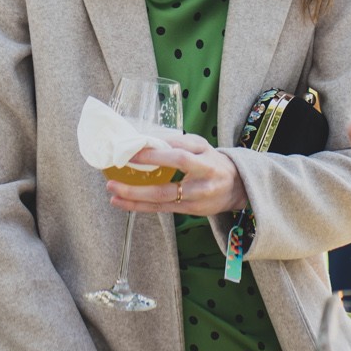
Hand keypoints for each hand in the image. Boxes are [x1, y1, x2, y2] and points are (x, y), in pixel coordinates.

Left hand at [110, 133, 246, 215]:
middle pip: (168, 185)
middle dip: (141, 181)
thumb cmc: (213, 161)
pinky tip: (123, 202)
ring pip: (162, 200)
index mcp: (206, 158)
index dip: (155, 155)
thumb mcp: (202, 146)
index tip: (132, 151)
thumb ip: (178, 142)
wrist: (238, 187)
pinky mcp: (191, 211)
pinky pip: (162, 209)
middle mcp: (203, 180)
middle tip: (116, 177)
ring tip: (113, 192)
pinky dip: (140, 206)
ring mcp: (196, 198)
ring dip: (135, 198)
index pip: (179, 156)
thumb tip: (146, 139)